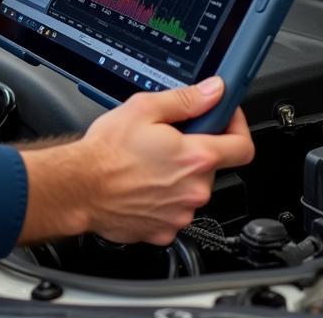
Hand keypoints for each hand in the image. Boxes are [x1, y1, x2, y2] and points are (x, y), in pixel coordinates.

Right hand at [20, 77, 254, 245]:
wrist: (79, 187)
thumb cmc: (107, 151)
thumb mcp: (144, 108)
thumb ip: (186, 100)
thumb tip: (214, 91)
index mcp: (196, 157)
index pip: (243, 146)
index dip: (237, 126)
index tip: (224, 117)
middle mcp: (195, 189)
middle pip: (211, 165)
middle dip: (194, 149)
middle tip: (166, 137)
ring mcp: (181, 214)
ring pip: (190, 188)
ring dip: (177, 175)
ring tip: (146, 162)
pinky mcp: (165, 230)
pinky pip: (173, 209)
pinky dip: (162, 197)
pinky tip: (140, 184)